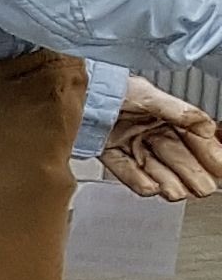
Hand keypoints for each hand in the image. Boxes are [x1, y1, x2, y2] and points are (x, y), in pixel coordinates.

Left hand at [100, 74, 221, 201]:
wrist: (73, 91)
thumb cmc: (109, 85)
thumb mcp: (148, 95)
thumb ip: (177, 111)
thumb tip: (204, 125)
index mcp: (161, 112)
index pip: (190, 136)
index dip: (206, 151)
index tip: (219, 167)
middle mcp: (145, 127)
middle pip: (174, 155)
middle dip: (191, 173)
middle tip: (204, 188)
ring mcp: (127, 140)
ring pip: (153, 165)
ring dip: (167, 180)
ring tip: (179, 193)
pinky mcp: (107, 150)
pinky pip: (125, 169)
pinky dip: (137, 180)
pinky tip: (151, 189)